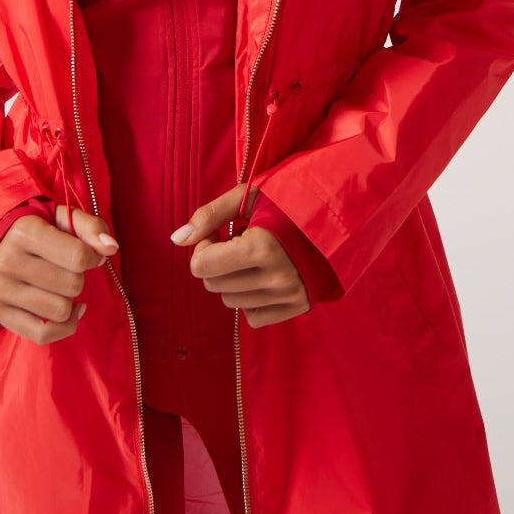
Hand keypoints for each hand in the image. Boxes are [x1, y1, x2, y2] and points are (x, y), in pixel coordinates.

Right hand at [0, 205, 118, 344]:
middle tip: (68, 269)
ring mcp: (0, 289)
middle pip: (72, 285)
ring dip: (70, 300)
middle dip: (79, 277)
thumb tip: (111, 247)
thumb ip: (91, 227)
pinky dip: (64, 326)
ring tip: (62, 286)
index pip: (78, 256)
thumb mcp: (64, 218)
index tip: (90, 255)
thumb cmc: (40, 229)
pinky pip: (43, 334)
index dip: (94, 257)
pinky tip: (69, 310)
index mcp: (24, 231)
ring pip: (60, 310)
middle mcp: (7, 261)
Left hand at [171, 182, 310, 328]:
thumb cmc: (288, 199)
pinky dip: (250, 299)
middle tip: (236, 242)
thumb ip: (209, 215)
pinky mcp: (299, 307)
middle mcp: (276, 277)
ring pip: (231, 301)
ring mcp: (290, 295)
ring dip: (233, 279)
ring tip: (252, 257)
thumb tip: (176, 239)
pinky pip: (253, 317)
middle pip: (213, 285)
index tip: (219, 233)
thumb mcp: (248, 195)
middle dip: (216, 263)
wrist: (337, 214)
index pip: (202, 266)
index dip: (203, 247)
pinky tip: (262, 275)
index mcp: (262, 247)